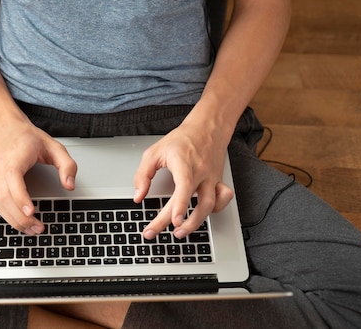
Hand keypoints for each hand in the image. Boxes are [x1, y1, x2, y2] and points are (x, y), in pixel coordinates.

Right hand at [0, 120, 76, 234]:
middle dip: (21, 218)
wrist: (2, 123)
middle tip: (38, 227)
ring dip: (10, 219)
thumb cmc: (25, 135)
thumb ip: (66, 165)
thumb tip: (69, 185)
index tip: (31, 212)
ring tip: (28, 228)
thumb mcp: (53, 146)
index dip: (21, 200)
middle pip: (4, 199)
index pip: (13, 183)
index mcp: (14, 160)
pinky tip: (1, 213)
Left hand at [133, 118, 233, 239]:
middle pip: (197, 202)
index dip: (181, 205)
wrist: (207, 128)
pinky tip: (201, 214)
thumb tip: (138, 196)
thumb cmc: (181, 140)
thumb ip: (143, 175)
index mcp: (185, 163)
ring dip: (196, 222)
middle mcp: (201, 172)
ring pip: (211, 206)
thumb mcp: (154, 152)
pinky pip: (222, 200)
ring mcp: (212, 178)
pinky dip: (214, 210)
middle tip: (156, 232)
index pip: (186, 186)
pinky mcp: (218, 182)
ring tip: (179, 232)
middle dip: (180, 223)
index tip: (174, 221)